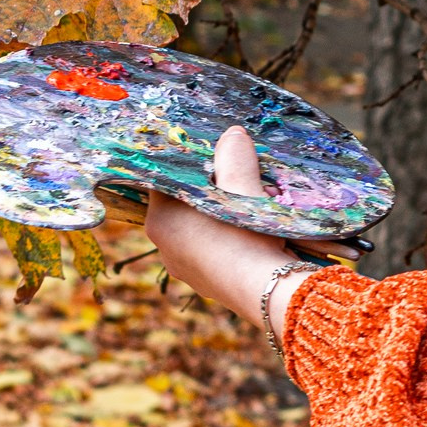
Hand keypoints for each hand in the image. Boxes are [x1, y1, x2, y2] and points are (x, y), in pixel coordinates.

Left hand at [118, 121, 315, 335]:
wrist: (266, 292)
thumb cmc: (245, 235)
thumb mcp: (242, 186)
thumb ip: (234, 156)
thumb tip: (233, 134)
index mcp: (160, 219)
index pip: (164, 180)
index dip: (188, 164)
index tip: (210, 154)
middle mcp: (164, 247)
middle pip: (182, 205)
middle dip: (206, 190)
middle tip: (234, 178)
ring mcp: (183, 270)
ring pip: (197, 231)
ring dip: (217, 216)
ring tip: (246, 207)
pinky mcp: (205, 285)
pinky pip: (210, 253)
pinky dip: (226, 240)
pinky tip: (249, 235)